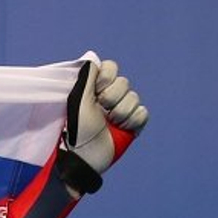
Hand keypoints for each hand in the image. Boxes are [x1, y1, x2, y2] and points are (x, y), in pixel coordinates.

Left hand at [63, 58, 147, 179]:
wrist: (84, 157)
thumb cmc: (75, 129)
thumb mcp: (77, 99)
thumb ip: (87, 76)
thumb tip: (92, 60)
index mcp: (94, 90)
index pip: (111, 68)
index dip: (107, 77)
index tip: (97, 90)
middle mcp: (108, 98)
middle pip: (124, 82)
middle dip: (113, 97)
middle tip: (101, 111)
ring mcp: (121, 112)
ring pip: (134, 98)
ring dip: (121, 112)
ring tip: (109, 124)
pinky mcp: (132, 125)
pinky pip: (142, 113)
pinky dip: (132, 121)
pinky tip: (121, 130)